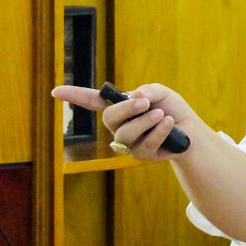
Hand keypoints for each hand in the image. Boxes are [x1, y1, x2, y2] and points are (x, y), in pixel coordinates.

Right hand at [51, 83, 198, 160]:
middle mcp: (119, 125)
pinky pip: (144, 145)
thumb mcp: (162, 93)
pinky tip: (168, 124)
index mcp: (120, 107)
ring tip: (161, 115)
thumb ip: (149, 90)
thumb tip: (135, 95)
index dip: (74, 96)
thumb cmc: (172, 109)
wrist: (190, 131)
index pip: (92, 101)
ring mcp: (128, 142)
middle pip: (109, 118)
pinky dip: (158, 132)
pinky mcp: (141, 155)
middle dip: (126, 108)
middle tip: (145, 102)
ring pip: (125, 134)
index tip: (55, 91)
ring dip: (145, 121)